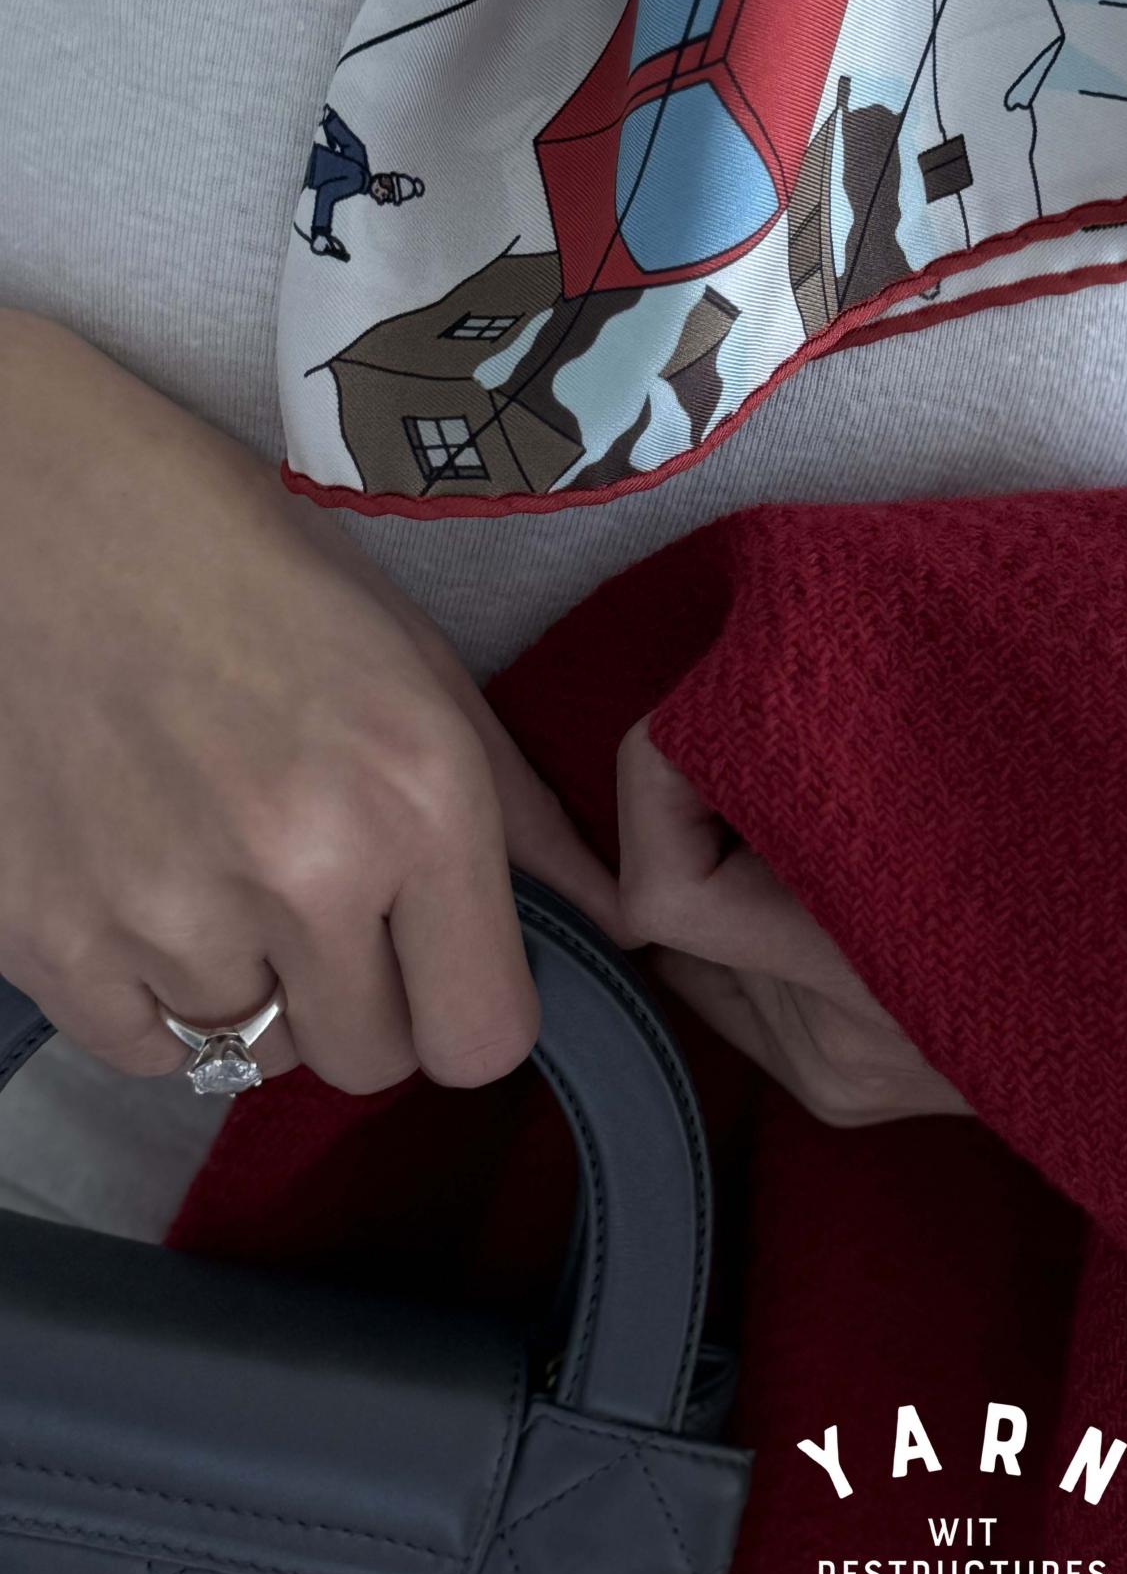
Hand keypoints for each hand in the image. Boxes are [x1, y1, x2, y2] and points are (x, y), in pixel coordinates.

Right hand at [0, 312, 620, 1092]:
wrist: (37, 511)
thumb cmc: (242, 565)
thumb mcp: (415, 662)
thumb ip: (521, 813)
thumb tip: (620, 920)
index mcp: (415, 798)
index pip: (482, 1038)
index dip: (466, 1011)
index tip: (442, 969)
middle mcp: (300, 873)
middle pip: (368, 1062)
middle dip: (362, 1002)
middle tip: (324, 904)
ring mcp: (162, 913)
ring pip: (250, 1056)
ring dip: (250, 986)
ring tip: (218, 860)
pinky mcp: (44, 936)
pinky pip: (140, 1048)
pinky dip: (150, 994)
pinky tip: (147, 885)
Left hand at [617, 723, 969, 1126]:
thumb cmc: (1113, 873)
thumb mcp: (991, 779)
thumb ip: (860, 749)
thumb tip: (741, 695)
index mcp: (871, 969)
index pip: (665, 892)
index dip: (659, 785)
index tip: (709, 710)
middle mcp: (833, 1049)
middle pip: (667, 909)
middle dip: (688, 815)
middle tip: (747, 726)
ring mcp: (835, 1081)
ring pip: (695, 949)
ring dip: (722, 869)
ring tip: (811, 804)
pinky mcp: (841, 1097)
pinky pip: (735, 991)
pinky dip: (747, 927)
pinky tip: (821, 884)